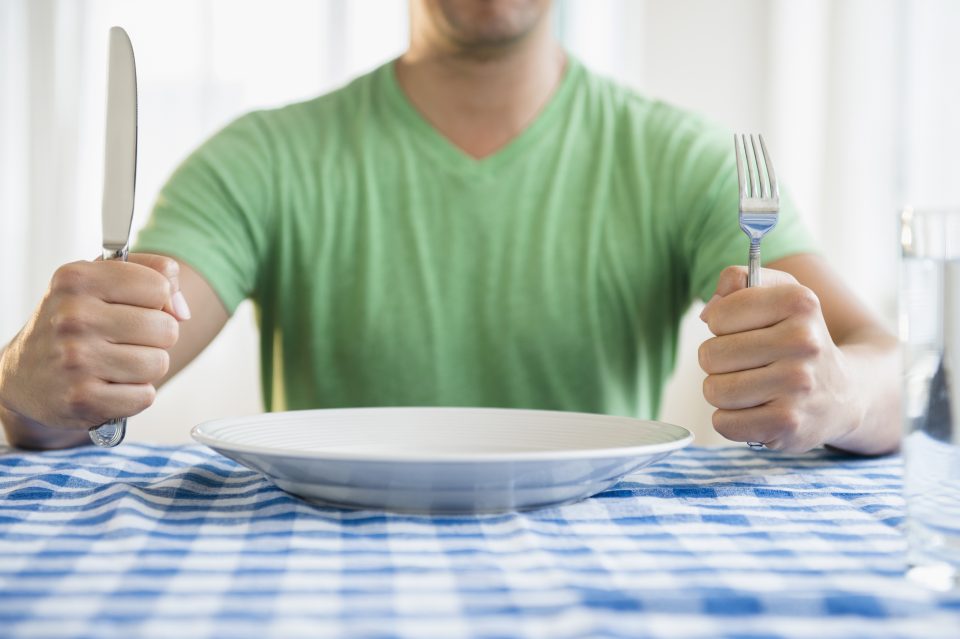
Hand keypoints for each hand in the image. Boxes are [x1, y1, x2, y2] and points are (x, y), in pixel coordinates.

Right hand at [0, 254, 189, 432]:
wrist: (23, 375)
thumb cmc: (75, 321)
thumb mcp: (102, 280)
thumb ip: (155, 273)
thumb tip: (183, 312)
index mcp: (77, 279)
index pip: (159, 286)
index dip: (156, 300)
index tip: (132, 307)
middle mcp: (73, 317)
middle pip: (167, 328)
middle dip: (155, 337)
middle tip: (123, 340)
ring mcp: (75, 360)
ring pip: (159, 363)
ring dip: (146, 367)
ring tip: (116, 362)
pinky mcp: (82, 399)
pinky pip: (145, 396)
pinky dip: (134, 394)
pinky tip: (109, 385)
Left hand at [697, 265, 861, 452]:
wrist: (845, 395)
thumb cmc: (796, 339)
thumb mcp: (779, 294)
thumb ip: (738, 281)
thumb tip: (709, 313)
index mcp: (798, 303)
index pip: (718, 316)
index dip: (721, 325)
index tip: (746, 330)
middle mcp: (803, 342)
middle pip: (710, 355)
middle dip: (719, 361)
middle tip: (748, 364)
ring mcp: (797, 386)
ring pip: (714, 390)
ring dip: (723, 392)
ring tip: (752, 387)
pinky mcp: (788, 424)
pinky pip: (723, 423)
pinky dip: (731, 420)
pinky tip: (757, 411)